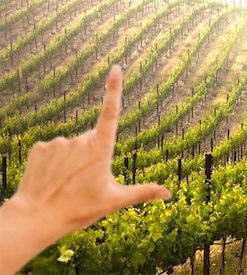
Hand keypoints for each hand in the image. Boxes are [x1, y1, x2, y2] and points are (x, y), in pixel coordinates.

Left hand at [0, 66, 170, 274]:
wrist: (37, 218)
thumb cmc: (79, 209)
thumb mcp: (115, 201)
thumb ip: (143, 192)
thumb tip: (168, 194)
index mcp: (100, 149)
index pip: (110, 113)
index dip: (114, 89)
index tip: (116, 69)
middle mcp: (79, 140)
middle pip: (91, 141)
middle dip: (92, 156)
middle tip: (85, 182)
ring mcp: (58, 142)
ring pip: (72, 147)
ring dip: (72, 160)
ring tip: (67, 184)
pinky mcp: (40, 147)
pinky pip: (53, 150)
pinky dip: (54, 162)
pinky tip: (51, 179)